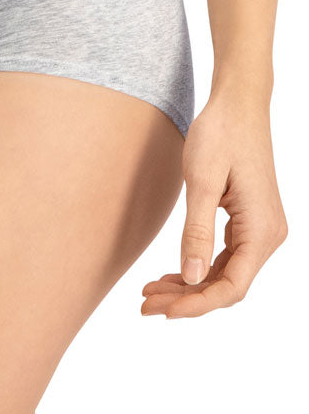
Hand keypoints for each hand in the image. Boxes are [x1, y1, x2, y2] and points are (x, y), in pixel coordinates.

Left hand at [141, 82, 287, 317]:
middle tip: (145, 305)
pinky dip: (199, 268)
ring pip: (225, 274)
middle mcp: (268, 235)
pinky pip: (225, 257)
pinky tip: (171, 273)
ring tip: (151, 293)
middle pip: (228, 285)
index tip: (165, 311)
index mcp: (262, 229)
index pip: (233, 286)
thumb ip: (197, 231)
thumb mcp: (202, 181)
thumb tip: (192, 277)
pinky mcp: (249, 221)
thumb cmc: (220, 133)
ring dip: (190, 286)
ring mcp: (261, 229)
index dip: (198, 304)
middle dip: (187, 299)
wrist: (237, 102)